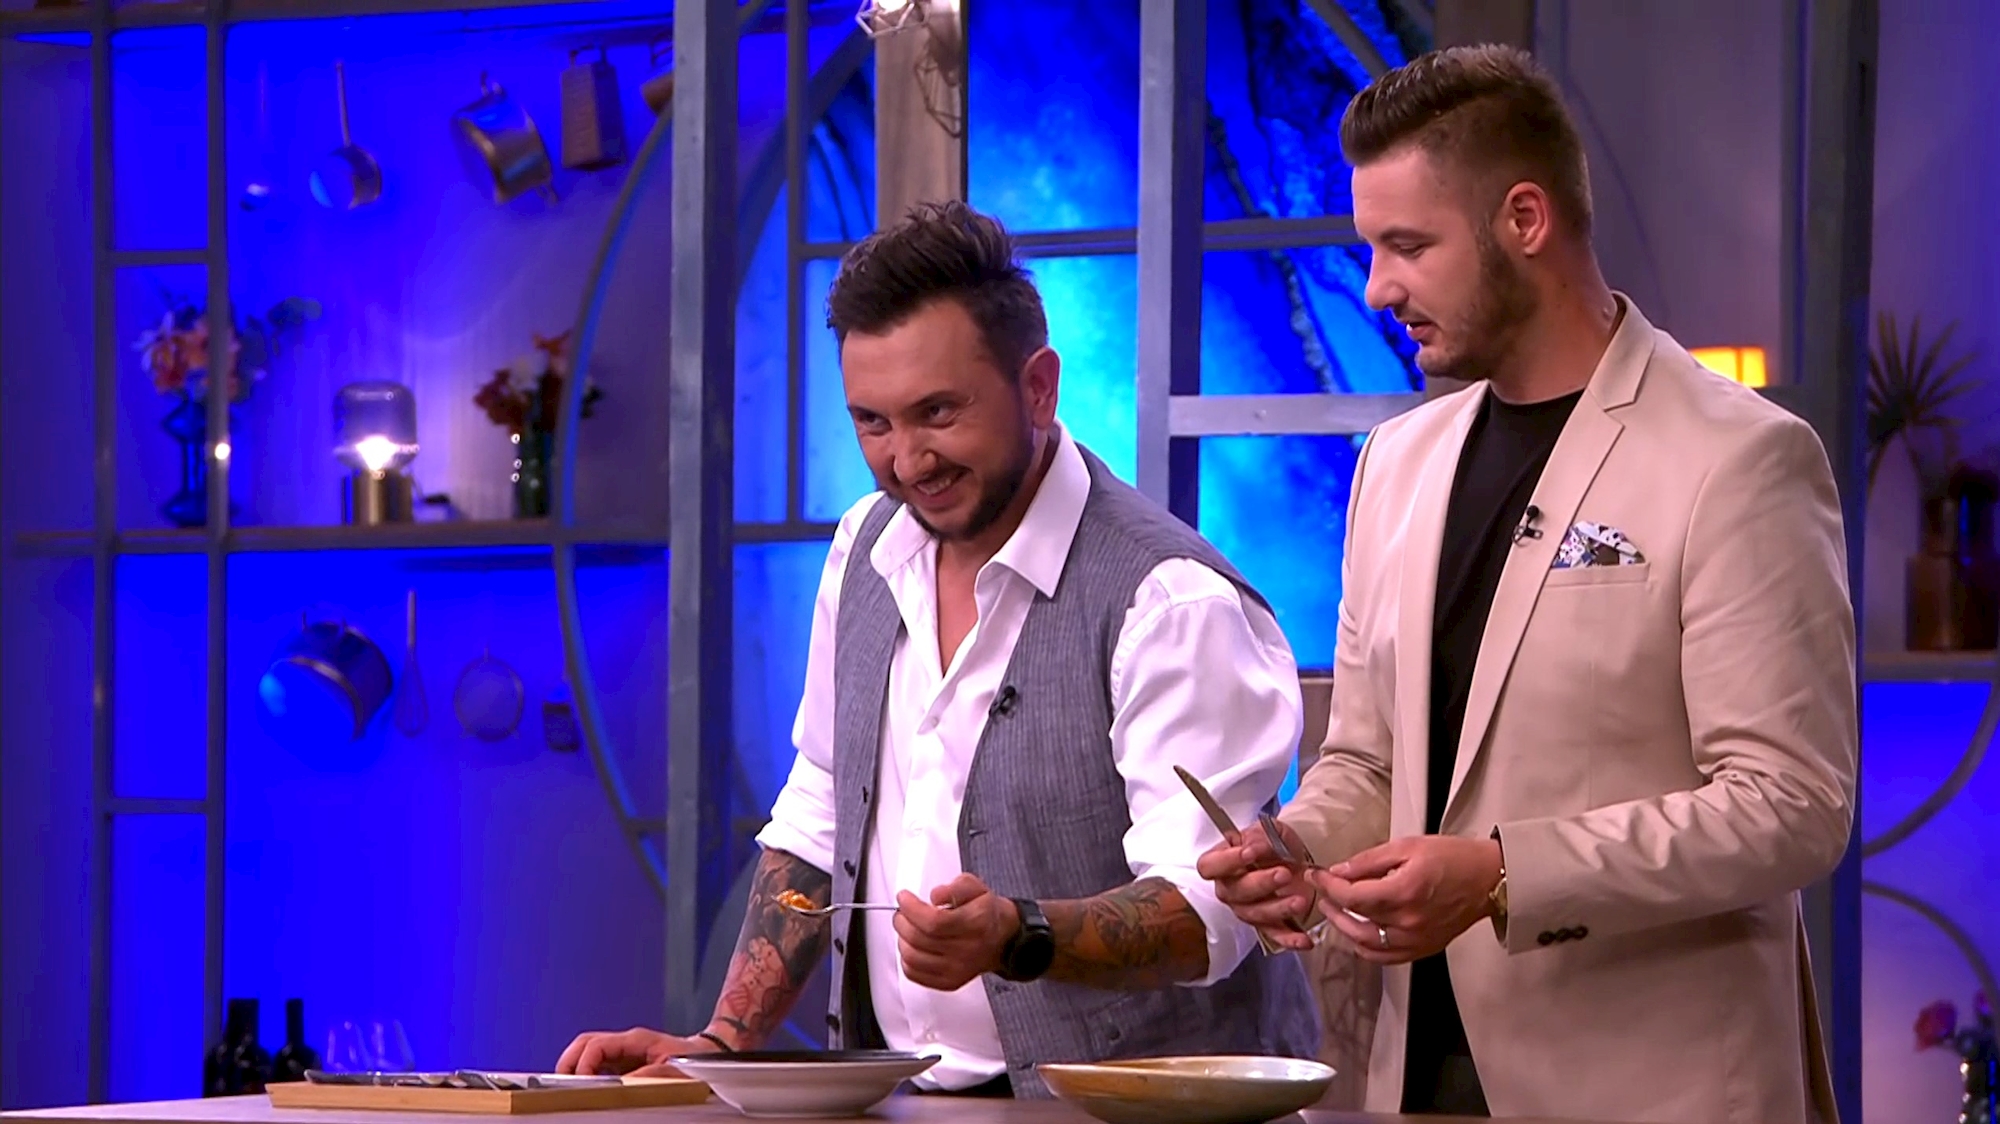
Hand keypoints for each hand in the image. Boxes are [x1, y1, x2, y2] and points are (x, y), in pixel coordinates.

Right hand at [555, 1027, 720, 1076]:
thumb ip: (648, 1075)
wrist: (706, 1054)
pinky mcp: (624, 1062)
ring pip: (588, 1051)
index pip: (596, 1044)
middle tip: (563, 1084)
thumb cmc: (693, 1059)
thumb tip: (621, 1084)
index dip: (583, 1063)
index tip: (581, 1083)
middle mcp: (625, 1042)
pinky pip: (597, 1063)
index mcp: (635, 1039)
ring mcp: (623, 1051)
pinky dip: (586, 1073)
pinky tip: (584, 1087)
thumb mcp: (674, 1069)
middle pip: (585, 1043)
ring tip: (569, 1086)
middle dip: (570, 1061)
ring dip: (575, 1066)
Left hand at [894, 873, 1020, 990]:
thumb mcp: (975, 887)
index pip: (934, 922)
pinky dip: (906, 959)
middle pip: (920, 939)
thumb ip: (955, 887)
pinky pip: (914, 974)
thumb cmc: (986, 913)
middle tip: (903, 911)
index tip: (904, 897)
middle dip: (903, 921)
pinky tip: (912, 946)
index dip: (912, 909)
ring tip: (907, 928)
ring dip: (902, 939)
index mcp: (976, 923)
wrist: (1002, 939)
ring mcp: (958, 970)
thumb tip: (936, 896)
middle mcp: (967, 950)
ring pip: (913, 958)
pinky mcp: (949, 982)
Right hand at [1195, 818, 1318, 951]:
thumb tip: (1253, 847)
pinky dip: (1289, 939)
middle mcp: (1230, 889)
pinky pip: (1274, 935)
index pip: (1209, 866)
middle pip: (1234, 892)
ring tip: (1300, 900)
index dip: (1227, 861)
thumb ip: (1259, 837)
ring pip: (1255, 914)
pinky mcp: (1268, 924)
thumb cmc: (1276, 844)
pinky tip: (1304, 940)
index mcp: (1222, 862)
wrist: (1297, 859)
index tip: (1249, 853)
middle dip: (1260, 883)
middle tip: (1284, 874)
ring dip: (1278, 908)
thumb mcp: (1269, 830)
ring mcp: (1247, 909)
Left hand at [1310, 836, 1501, 963]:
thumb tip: (1338, 871)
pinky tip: (1357, 932)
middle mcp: (1407, 922)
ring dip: (1344, 928)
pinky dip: (1365, 947)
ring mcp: (1415, 940)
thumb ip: (1369, 861)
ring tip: (1336, 911)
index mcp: (1403, 892)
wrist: (1488, 880)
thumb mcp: (1407, 846)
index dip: (1328, 886)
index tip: (1316, 875)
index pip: (1351, 896)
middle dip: (1331, 906)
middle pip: (1354, 922)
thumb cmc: (1451, 856)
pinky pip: (1384, 957)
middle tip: (1323, 892)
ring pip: (1365, 944)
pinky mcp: (1423, 949)